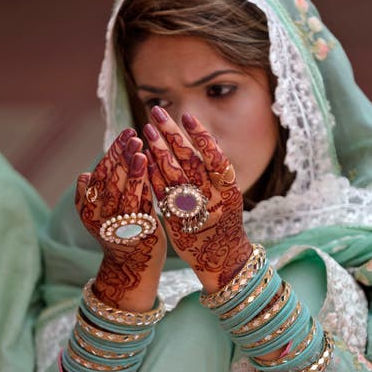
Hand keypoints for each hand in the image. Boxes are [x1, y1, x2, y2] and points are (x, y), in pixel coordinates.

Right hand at [75, 128, 166, 310]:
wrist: (132, 269)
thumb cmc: (120, 232)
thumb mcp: (100, 215)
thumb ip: (97, 193)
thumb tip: (86, 173)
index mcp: (86, 209)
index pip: (100, 174)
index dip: (113, 153)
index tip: (127, 134)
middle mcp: (99, 218)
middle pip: (110, 181)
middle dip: (123, 156)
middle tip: (134, 135)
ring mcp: (118, 226)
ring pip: (124, 193)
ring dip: (132, 170)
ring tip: (140, 149)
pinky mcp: (138, 233)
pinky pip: (141, 206)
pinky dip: (145, 187)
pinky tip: (153, 171)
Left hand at [143, 106, 251, 292]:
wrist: (222, 259)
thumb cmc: (224, 220)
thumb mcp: (227, 194)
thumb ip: (215, 171)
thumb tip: (201, 137)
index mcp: (229, 188)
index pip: (215, 156)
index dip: (201, 136)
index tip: (186, 116)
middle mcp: (213, 198)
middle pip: (191, 161)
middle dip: (172, 134)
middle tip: (156, 112)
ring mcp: (194, 211)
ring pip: (174, 176)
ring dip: (159, 151)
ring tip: (145, 131)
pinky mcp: (177, 222)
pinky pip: (162, 195)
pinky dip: (152, 176)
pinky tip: (142, 160)